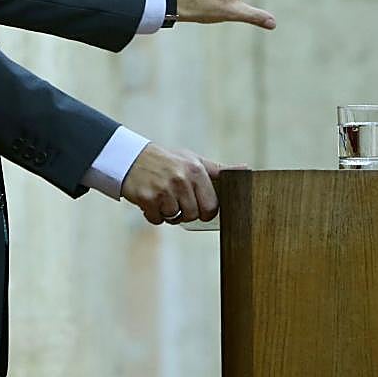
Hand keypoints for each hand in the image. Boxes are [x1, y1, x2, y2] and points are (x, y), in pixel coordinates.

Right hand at [120, 143, 247, 225]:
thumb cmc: (167, 160)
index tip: (198, 207)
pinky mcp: (147, 198)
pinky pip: (157, 219)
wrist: (130, 157)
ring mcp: (164, 189)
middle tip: (176, 200)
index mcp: (196, 170)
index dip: (205, 212)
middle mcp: (181, 179)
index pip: (211, 207)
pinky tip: (150, 200)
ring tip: (162, 197)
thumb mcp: (193, 160)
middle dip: (185, 213)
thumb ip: (219, 169)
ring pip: (175, 219)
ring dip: (168, 213)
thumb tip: (247, 169)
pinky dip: (153, 215)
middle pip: (193, 215)